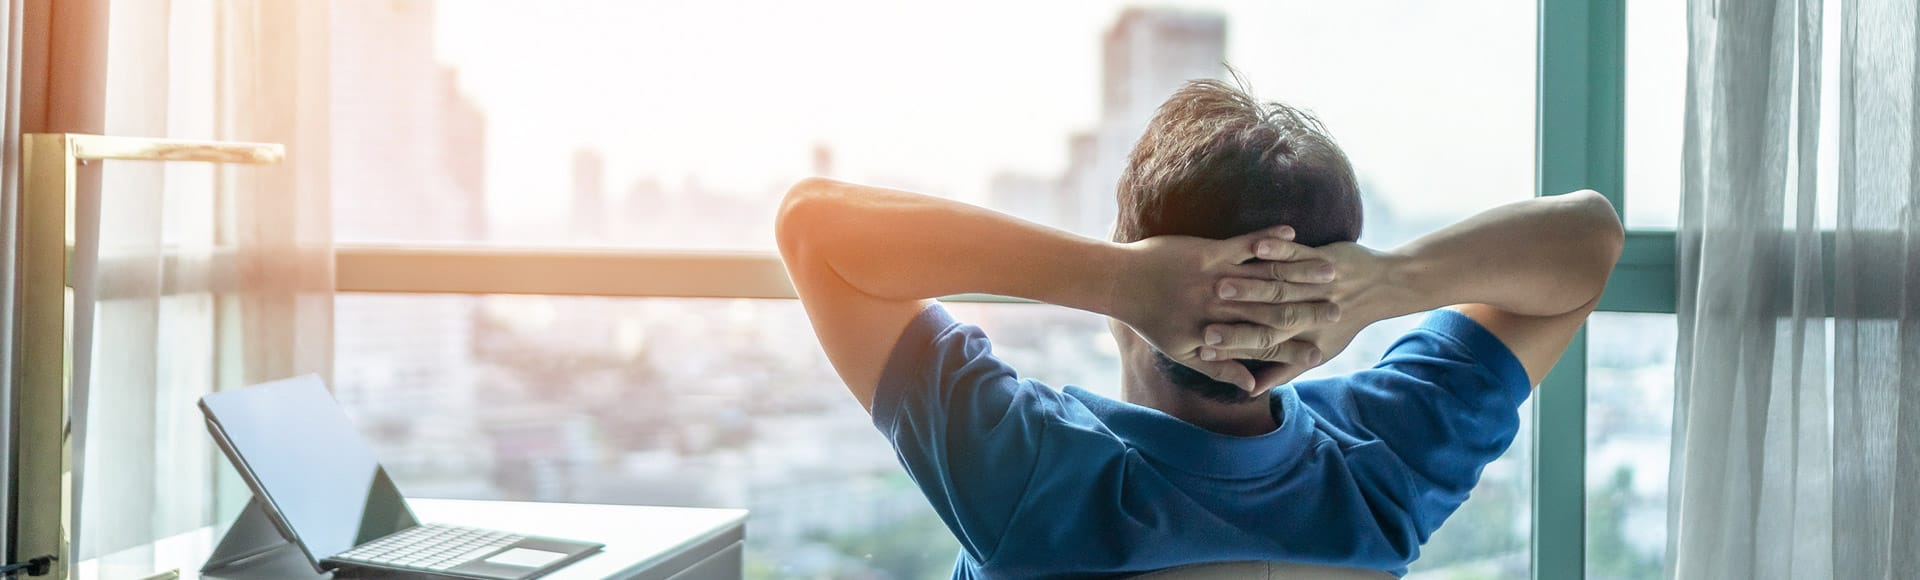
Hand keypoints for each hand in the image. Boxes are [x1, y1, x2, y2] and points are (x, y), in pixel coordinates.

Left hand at [1113, 225, 1338, 391]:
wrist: (1121, 282)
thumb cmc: (1151, 320)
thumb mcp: (1184, 353)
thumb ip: (1220, 371)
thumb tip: (1250, 388)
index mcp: (1218, 335)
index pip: (1265, 346)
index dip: (1295, 348)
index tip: (1323, 350)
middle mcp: (1221, 310)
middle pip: (1273, 312)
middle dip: (1309, 311)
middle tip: (1339, 309)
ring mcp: (1216, 280)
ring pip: (1266, 279)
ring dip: (1299, 274)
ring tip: (1329, 272)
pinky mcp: (1208, 253)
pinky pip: (1244, 245)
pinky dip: (1268, 239)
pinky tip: (1291, 233)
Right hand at [1201, 238, 1401, 389]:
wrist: (1383, 287)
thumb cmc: (1343, 322)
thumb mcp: (1318, 350)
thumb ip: (1281, 370)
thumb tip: (1251, 390)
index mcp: (1305, 337)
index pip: (1264, 346)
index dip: (1233, 348)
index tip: (1204, 349)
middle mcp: (1310, 313)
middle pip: (1267, 318)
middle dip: (1234, 319)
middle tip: (1204, 322)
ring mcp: (1317, 284)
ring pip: (1278, 285)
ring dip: (1249, 285)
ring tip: (1219, 284)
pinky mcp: (1323, 258)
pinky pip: (1297, 252)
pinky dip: (1277, 247)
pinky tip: (1258, 245)